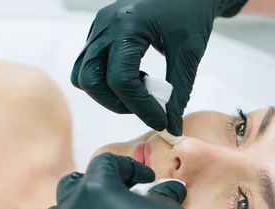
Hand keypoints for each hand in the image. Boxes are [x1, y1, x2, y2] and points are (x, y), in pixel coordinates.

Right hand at [71, 0, 247, 135]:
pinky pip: (89, 65)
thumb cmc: (191, 13)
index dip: (141, 108)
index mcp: (127, 26)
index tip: (161, 121)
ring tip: (141, 90)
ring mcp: (98, 28)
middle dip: (117, 104)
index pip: (120, 80)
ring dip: (109, 94)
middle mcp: (105, 26)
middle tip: (147, 107)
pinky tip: (135, 77)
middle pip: (90, 80)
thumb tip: (172, 129)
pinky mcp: (99, 32)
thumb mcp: (188, 54)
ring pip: (83, 74)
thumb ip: (179, 93)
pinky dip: (107, 81)